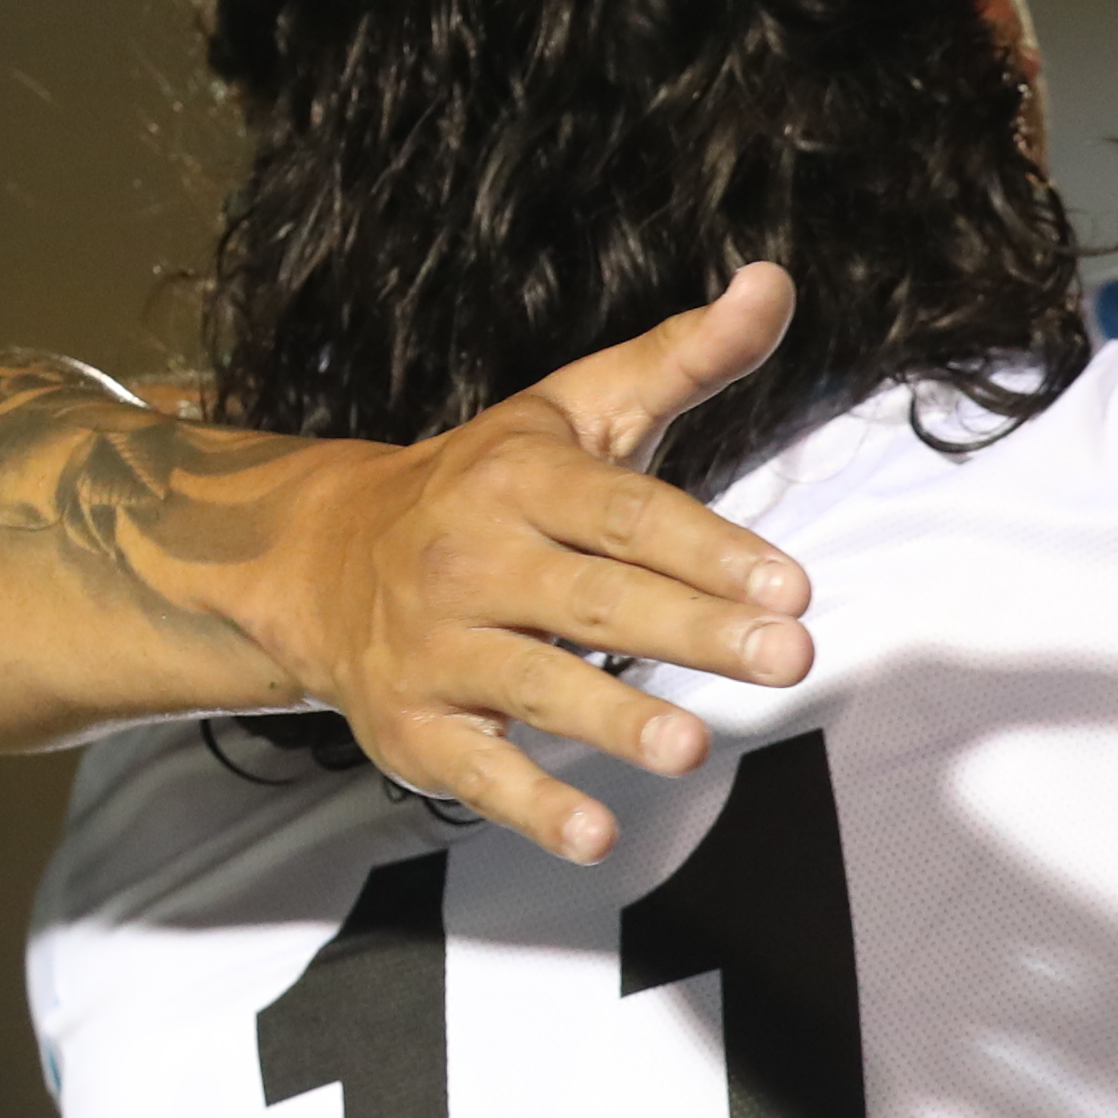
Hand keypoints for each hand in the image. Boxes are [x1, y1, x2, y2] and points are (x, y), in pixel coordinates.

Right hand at [237, 262, 820, 859]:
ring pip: (535, 685)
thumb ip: (681, 356)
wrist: (325, 560)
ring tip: (691, 747)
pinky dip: (534, 807)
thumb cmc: (488, 487)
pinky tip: (598, 835)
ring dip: (613, 721)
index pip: (627, 515)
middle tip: (788, 659)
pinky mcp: (418, 728)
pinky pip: (480, 774)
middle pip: (595, 599)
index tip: (792, 587)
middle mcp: (474, 561)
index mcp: (521, 480)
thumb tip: (775, 282)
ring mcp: (441, 649)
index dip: (711, 549)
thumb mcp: (577, 411)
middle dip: (692, 630)